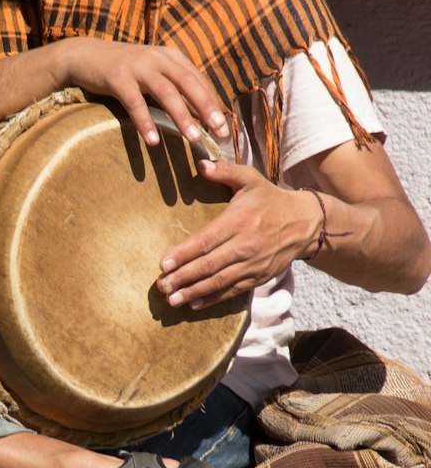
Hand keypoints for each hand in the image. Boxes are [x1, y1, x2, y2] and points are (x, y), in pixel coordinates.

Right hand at [60, 39, 230, 148]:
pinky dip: (145, 122)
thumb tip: (198, 113)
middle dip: (207, 109)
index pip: (199, 80)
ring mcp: (138, 66)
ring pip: (166, 93)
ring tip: (193, 139)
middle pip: (189, 83)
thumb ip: (173, 85)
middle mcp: (158, 58)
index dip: (213, 103)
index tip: (225, 126)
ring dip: (181, 117)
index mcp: (170, 56)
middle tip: (221, 132)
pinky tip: (152, 141)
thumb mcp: (152, 71)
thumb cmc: (123, 69)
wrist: (84, 55)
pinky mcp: (117, 77)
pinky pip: (135, 103)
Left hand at [156, 158, 318, 307]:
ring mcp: (253, 264)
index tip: (164, 264)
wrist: (305, 223)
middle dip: (183, 277)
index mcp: (239, 221)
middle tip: (161, 285)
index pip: (206, 240)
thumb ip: (225, 171)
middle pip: (209, 265)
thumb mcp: (251, 179)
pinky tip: (194, 304)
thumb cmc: (271, 199)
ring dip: (194, 292)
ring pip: (219, 282)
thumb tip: (201, 164)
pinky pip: (233, 290)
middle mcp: (245, 245)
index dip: (184, 254)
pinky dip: (213, 299)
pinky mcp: (259, 277)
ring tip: (172, 299)